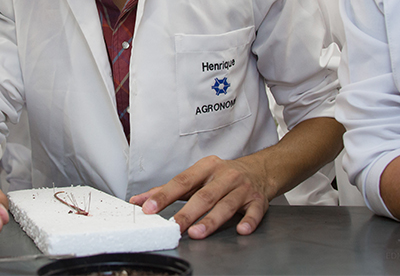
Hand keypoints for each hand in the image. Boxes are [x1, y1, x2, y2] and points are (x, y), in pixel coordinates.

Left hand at [130, 155, 269, 238]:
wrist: (259, 170)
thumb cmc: (221, 176)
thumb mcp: (195, 177)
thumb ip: (168, 190)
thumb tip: (139, 200)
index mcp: (206, 168)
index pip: (182, 182)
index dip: (165, 195)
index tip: (149, 207)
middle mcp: (224, 176)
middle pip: (204, 196)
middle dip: (187, 212)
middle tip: (174, 226)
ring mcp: (242, 188)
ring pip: (226, 205)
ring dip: (212, 220)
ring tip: (197, 232)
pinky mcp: (258, 200)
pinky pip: (254, 212)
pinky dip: (248, 221)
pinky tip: (241, 230)